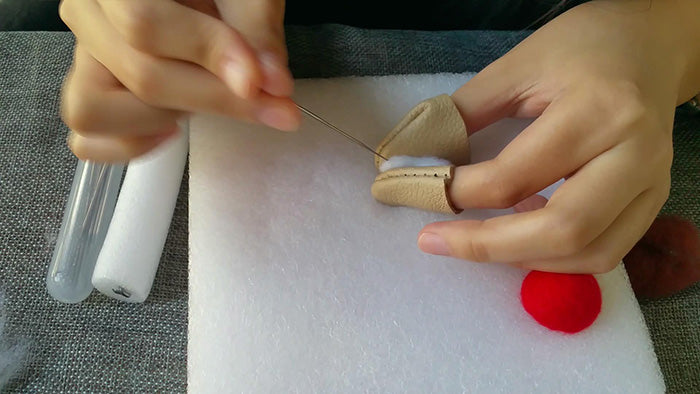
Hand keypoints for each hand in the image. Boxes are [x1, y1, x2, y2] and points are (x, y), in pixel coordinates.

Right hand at [59, 0, 298, 161]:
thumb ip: (256, 32)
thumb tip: (272, 84)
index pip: (145, 25)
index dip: (208, 56)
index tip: (260, 81)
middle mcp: (87, 16)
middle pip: (139, 75)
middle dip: (214, 98)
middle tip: (273, 104)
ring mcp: (84, 59)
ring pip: (95, 111)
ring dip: (161, 118)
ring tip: (203, 97)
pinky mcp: (91, 93)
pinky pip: (88, 140)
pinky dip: (130, 145)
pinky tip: (172, 128)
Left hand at [417, 0, 699, 272]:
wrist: (652, 43)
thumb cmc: (583, 46)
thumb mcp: (517, 65)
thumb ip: (467, 112)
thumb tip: (419, 158)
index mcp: (598, 111)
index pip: (516, 176)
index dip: (459, 192)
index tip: (421, 191)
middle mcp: (635, 155)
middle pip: (562, 230)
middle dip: (487, 246)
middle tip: (436, 241)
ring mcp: (652, 184)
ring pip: (590, 253)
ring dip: (524, 259)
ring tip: (477, 239)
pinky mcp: (654, 201)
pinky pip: (607, 251)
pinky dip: (557, 257)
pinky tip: (523, 233)